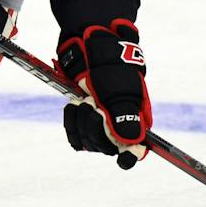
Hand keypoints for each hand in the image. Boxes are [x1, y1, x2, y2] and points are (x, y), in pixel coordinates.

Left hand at [57, 19, 151, 168]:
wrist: (89, 45)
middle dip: (94, 128)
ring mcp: (99, 123)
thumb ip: (125, 117)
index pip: (135, 149)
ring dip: (80, 122)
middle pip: (106, 147)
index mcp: (135, 119)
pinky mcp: (82, 119)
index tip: (122, 160)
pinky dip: (71, 123)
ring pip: (88, 142)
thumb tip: (130, 143)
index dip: (129, 156)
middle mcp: (118, 124)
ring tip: (81, 101)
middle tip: (92, 104)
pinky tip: (72, 107)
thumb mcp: (120, 89)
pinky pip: (74, 136)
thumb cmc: (109, 65)